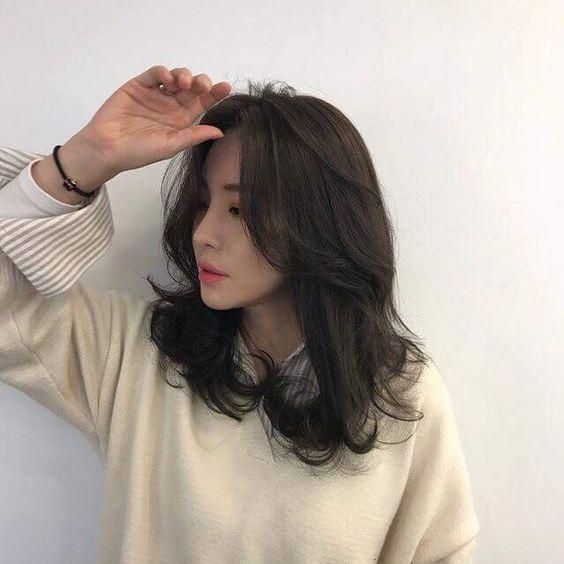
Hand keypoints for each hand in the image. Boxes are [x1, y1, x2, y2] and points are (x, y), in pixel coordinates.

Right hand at [75, 65, 230, 174]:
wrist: (107, 148)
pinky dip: (163, 72)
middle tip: (202, 85)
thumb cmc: (139, 152)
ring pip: (175, 78)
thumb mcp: (170, 146)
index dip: (214, 95)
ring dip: (183, 75)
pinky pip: (154, 74)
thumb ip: (193, 136)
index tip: (225, 88)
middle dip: (200, 83)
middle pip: (191, 88)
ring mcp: (155, 94)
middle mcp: (170, 106)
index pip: (201, 104)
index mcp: (181, 121)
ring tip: (184, 83)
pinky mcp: (138, 86)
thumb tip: (220, 132)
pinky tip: (167, 78)